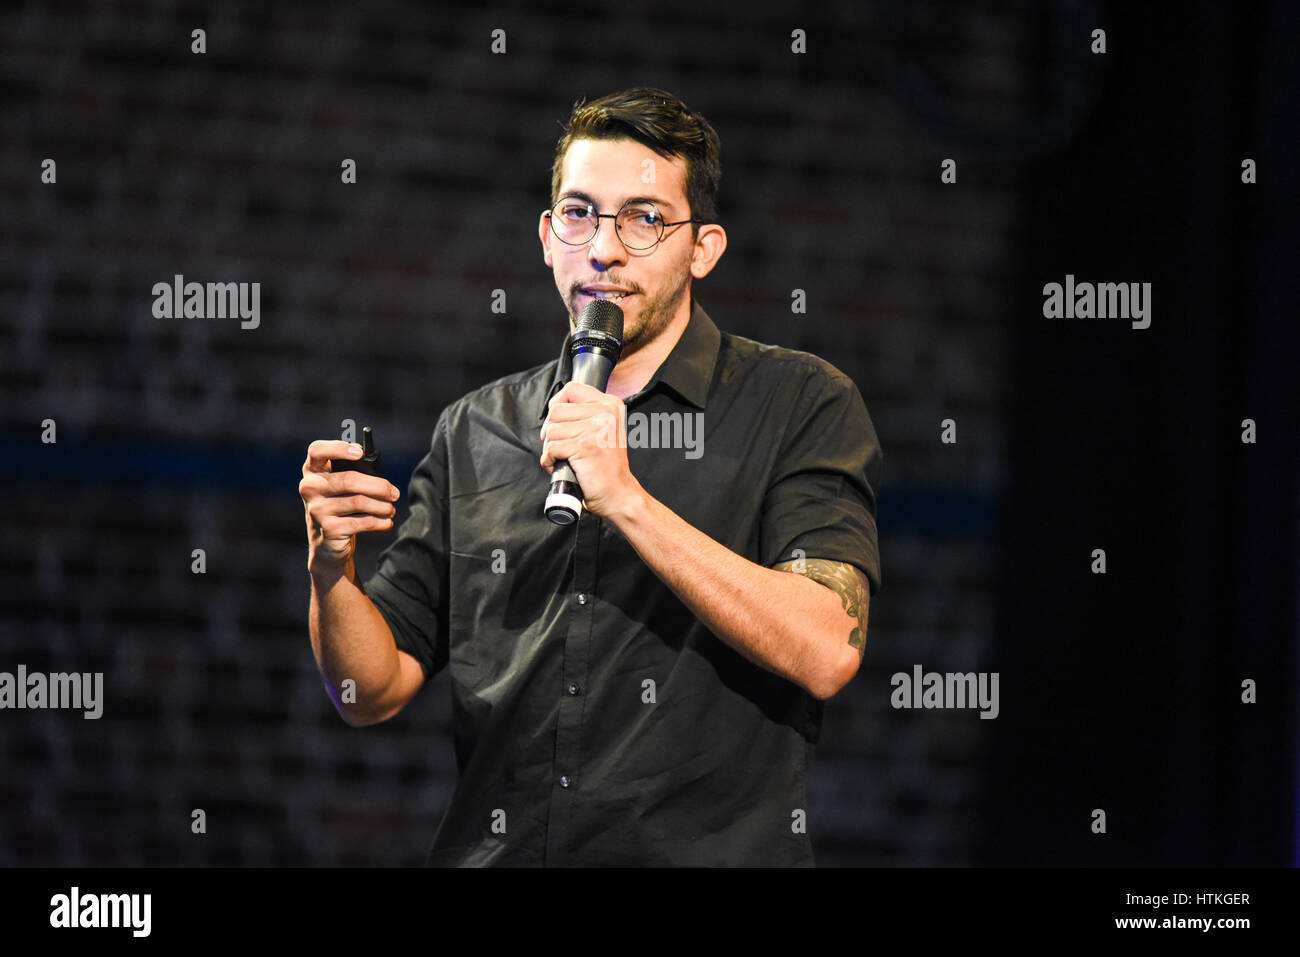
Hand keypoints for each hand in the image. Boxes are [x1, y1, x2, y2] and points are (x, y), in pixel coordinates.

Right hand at [299, 440, 400, 567]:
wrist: (326, 543)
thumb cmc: (340, 505)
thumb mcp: (339, 487)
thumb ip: (352, 474)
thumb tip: (380, 479)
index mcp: (312, 470)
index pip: (317, 451)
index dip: (338, 449)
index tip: (360, 453)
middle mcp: (309, 487)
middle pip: (348, 480)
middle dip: (378, 486)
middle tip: (394, 493)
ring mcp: (317, 509)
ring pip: (359, 501)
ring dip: (382, 506)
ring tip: (391, 509)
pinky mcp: (329, 529)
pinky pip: (362, 522)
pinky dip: (380, 521)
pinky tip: (386, 521)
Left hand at [539, 382, 640, 518]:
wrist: (618, 493)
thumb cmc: (608, 466)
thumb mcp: (605, 429)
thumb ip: (586, 413)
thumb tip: (554, 407)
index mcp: (610, 404)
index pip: (571, 389)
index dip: (557, 404)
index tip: (558, 421)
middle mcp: (605, 413)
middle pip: (556, 410)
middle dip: (551, 430)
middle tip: (561, 445)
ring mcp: (594, 429)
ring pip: (552, 430)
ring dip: (550, 448)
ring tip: (564, 458)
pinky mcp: (583, 446)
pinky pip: (551, 448)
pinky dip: (549, 461)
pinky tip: (561, 466)